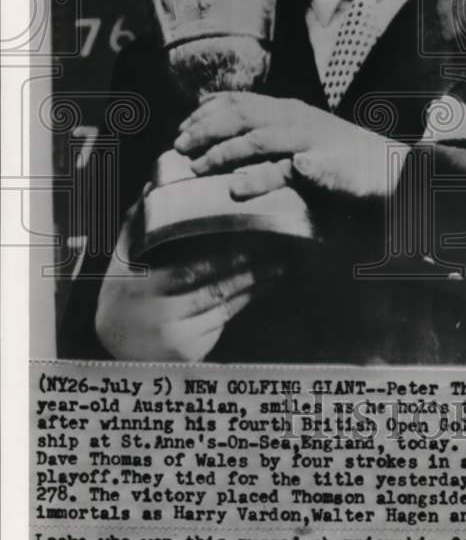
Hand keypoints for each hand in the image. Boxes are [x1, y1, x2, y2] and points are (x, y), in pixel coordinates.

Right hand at [95, 213, 283, 360]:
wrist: (114, 350)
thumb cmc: (121, 296)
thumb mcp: (120, 262)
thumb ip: (135, 225)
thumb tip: (152, 186)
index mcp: (140, 288)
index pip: (188, 270)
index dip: (221, 257)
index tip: (246, 237)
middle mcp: (159, 316)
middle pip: (213, 288)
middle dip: (247, 269)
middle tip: (274, 249)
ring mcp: (177, 337)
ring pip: (224, 306)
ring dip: (254, 285)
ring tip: (278, 266)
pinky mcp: (191, 353)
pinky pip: (224, 321)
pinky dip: (245, 301)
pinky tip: (263, 286)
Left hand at [173, 92, 409, 203]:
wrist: (390, 172)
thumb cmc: (341, 160)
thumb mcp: (302, 140)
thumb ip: (270, 138)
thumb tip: (228, 144)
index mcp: (289, 112)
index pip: (241, 101)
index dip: (206, 111)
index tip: (182, 126)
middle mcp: (297, 120)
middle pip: (242, 116)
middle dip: (206, 130)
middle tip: (179, 147)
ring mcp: (312, 141)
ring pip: (260, 140)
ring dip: (225, 153)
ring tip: (200, 168)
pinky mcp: (326, 167)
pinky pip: (292, 170)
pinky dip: (264, 176)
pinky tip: (239, 187)